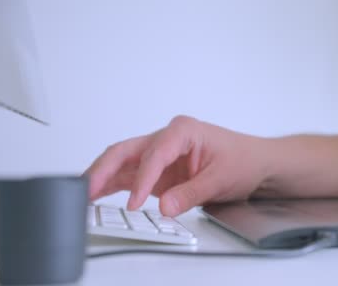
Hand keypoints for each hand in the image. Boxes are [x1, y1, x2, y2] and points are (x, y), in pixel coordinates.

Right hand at [85, 116, 268, 216]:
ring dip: (102, 177)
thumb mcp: (221, 179)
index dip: (143, 179)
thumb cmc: (243, 160)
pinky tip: (97, 195)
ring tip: (82, 194)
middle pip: (127, 150)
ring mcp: (160, 153)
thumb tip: (164, 207)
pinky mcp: (159, 170)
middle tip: (86, 188)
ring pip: (123, 161)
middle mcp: (167, 138)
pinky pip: (130, 175)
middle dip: (104, 168)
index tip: (135, 201)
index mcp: (183, 130)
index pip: (154, 153)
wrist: (255, 164)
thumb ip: (191, 193)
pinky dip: (113, 184)